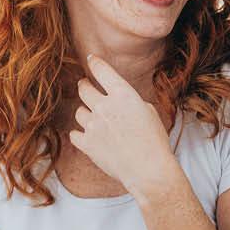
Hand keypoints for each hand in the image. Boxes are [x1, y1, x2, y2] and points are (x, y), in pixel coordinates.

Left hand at [69, 55, 176, 194]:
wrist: (148, 169)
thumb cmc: (155, 141)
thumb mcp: (149, 112)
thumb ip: (130, 102)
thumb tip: (119, 104)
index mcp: (123, 94)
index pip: (102, 71)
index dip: (95, 63)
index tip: (91, 59)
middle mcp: (105, 106)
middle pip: (84, 89)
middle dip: (84, 86)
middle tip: (85, 86)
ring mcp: (93, 125)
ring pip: (79, 112)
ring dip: (85, 113)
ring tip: (93, 118)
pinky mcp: (87, 144)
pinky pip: (75, 134)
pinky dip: (80, 134)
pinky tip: (87, 135)